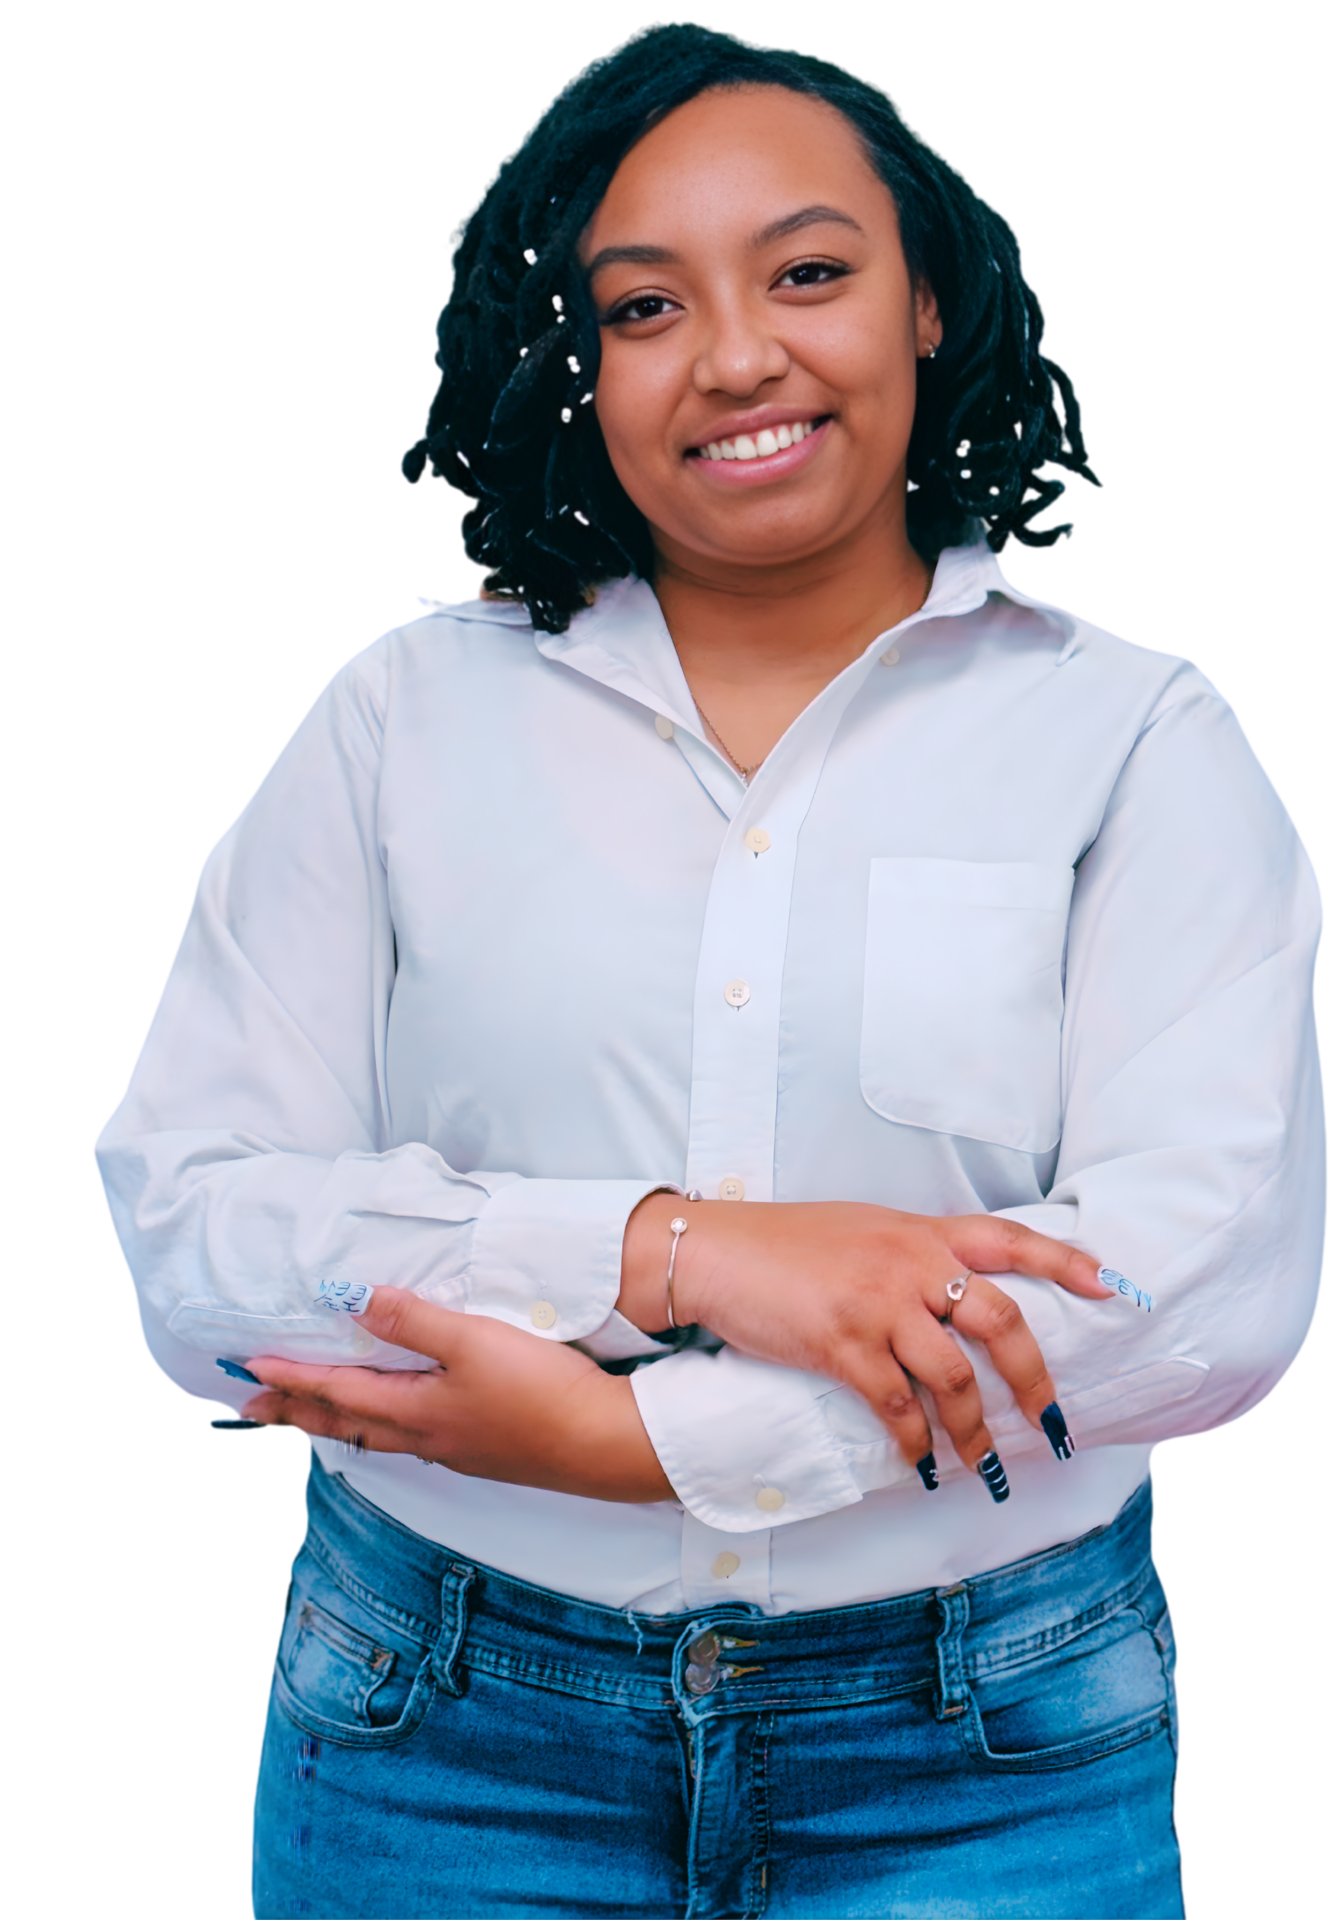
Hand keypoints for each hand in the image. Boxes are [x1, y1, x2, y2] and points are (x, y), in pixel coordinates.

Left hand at [239, 1288, 674, 1502]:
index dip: (292, 1375)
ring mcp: (454, 1448)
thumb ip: (414, 1322)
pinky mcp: (481, 1450)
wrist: (602, 1444)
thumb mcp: (474, 1342)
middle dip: (297, 1410)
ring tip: (311, 1414)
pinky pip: (409, 1437)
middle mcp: (425, 1438)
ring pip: (376, 1435)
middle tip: (254, 1406)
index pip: (338, 1391)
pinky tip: (396, 1420)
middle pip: (344, 1424)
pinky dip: (379, 1425)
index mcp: (415, 1411)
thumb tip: (354, 1300)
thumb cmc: (540, 1392)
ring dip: (335, 1420)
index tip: (249, 1366)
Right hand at [619, 1196, 1112, 1483]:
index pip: (1010, 1239)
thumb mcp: (862, 1231)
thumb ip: (912, 1255)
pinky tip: (921, 1465)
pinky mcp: (841, 1344)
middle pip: (1002, 1322)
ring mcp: (878, 1305)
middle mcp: (910, 1264)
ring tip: (985, 1467)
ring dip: (975, 1434)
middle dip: (1035, 1383)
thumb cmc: (785, 1242)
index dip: (1066, 1264)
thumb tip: (953, 1292)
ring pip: (955, 1378)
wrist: (713, 1250)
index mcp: (920, 1232)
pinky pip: (897, 1407)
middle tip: (1053, 1424)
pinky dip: (916, 1444)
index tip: (1111, 1289)